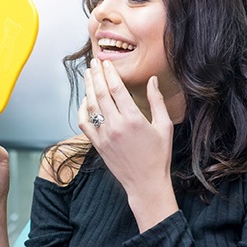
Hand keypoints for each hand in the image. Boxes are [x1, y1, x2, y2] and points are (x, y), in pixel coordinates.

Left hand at [78, 59, 177, 230]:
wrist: (146, 183)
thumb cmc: (159, 155)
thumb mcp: (164, 126)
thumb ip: (157, 101)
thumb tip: (152, 80)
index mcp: (133, 118)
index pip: (117, 88)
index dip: (110, 72)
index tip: (106, 62)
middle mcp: (116, 125)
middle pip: (101, 93)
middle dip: (96, 75)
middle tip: (94, 62)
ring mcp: (104, 135)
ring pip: (91, 106)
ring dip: (88, 88)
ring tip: (88, 75)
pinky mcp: (98, 145)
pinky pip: (84, 123)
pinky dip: (82, 110)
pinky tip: (85, 100)